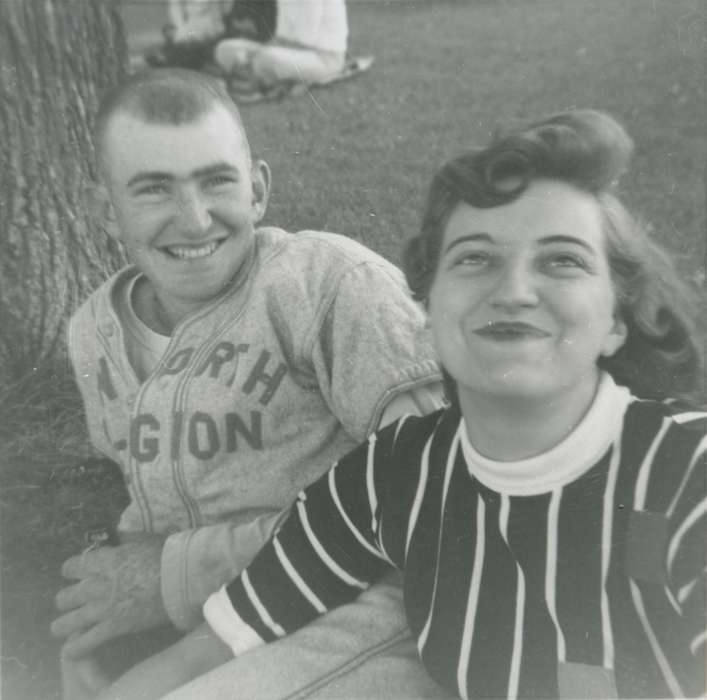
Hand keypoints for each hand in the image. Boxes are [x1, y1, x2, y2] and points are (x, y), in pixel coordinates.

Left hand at [51, 535, 167, 656]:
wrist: (180, 578)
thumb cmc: (165, 555)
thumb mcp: (141, 540)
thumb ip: (124, 542)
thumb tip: (118, 538)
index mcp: (103, 561)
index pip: (70, 567)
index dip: (71, 571)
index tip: (77, 574)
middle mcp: (96, 585)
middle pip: (64, 597)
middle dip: (67, 600)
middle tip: (75, 602)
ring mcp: (102, 608)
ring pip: (66, 623)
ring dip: (64, 626)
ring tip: (65, 628)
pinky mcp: (112, 627)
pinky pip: (84, 643)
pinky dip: (75, 649)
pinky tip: (72, 651)